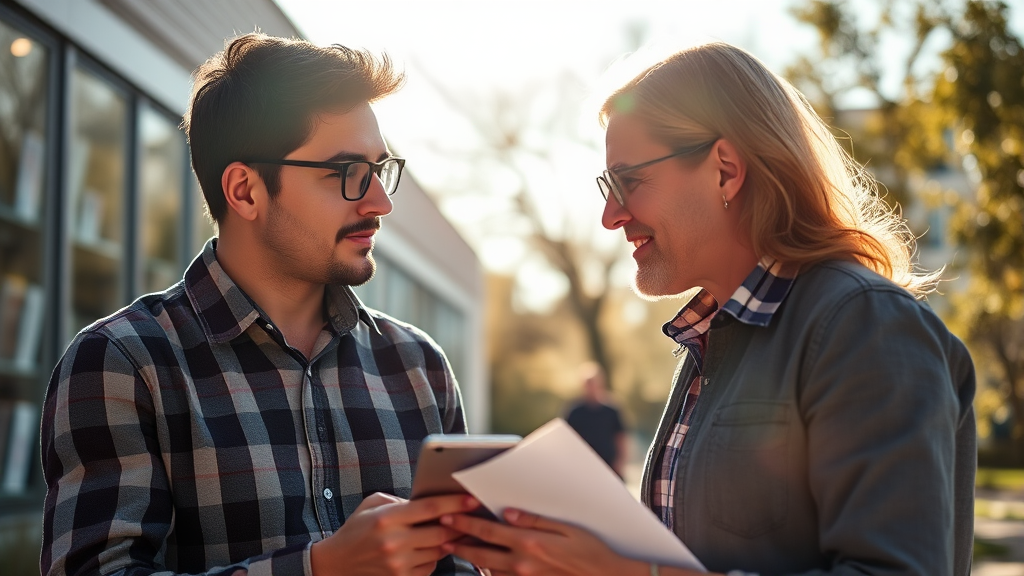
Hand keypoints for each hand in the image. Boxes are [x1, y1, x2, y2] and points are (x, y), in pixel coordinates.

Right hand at [311, 492, 479, 575]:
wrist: (337, 564)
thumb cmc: (357, 530)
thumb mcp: (372, 505)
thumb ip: (400, 500)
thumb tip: (429, 499)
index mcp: (387, 519)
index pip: (430, 509)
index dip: (454, 502)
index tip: (472, 498)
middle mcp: (394, 542)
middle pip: (441, 532)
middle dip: (460, 523)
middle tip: (472, 515)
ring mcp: (398, 564)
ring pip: (439, 551)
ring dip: (449, 540)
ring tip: (453, 530)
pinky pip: (430, 566)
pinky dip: (435, 556)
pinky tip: (430, 548)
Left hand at [439, 508, 638, 575]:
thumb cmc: (590, 551)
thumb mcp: (566, 529)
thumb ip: (534, 520)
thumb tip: (508, 513)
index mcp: (530, 544)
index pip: (488, 531)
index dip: (466, 522)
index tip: (449, 515)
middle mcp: (522, 565)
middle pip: (480, 553)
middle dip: (459, 541)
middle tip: (442, 534)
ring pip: (487, 570)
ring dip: (471, 559)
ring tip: (457, 547)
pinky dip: (489, 573)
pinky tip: (484, 566)